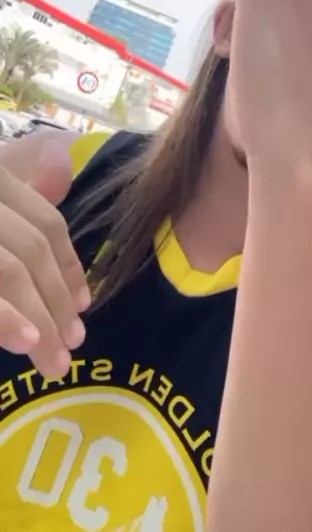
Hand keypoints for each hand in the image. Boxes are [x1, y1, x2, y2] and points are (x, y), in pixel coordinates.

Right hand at [0, 131, 88, 377]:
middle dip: (55, 305)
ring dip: (37, 319)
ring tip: (55, 362)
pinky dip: (4, 316)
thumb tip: (60, 170)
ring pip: (8, 270)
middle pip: (30, 252)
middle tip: (73, 351)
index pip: (45, 224)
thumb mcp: (0, 190)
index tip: (83, 306)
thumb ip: (21, 189)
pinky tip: (23, 341)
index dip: (68, 267)